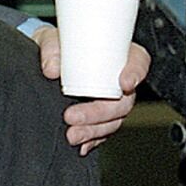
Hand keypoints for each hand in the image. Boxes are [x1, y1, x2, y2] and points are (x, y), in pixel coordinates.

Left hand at [33, 28, 149, 154]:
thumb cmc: (58, 44)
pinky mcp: (100, 114)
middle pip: (123, 100)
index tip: (124, 83)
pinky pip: (103, 130)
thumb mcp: (52, 39)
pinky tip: (82, 145)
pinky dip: (93, 139)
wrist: (48, 58)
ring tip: (72, 135)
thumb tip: (51, 69)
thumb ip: (51, 50)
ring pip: (113, 119)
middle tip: (73, 116)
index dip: (135, 73)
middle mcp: (117, 79)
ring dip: (93, 130)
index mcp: (117, 54)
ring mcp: (111, 99)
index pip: (137, 60)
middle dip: (100, 112)